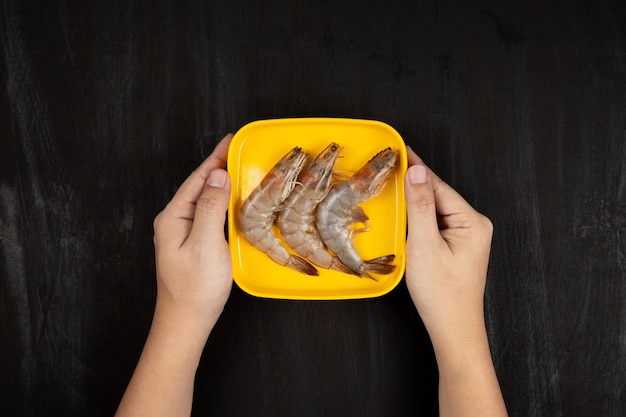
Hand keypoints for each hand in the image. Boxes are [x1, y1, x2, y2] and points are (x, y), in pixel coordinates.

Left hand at [152, 133, 233, 329]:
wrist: (187, 321)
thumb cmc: (195, 288)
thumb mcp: (205, 244)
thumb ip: (211, 208)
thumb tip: (218, 175)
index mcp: (174, 217)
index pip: (197, 179)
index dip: (215, 158)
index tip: (231, 140)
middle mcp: (176, 221)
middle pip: (200, 186)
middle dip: (219, 166)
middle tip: (241, 150)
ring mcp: (184, 232)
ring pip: (205, 199)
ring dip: (222, 182)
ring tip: (240, 168)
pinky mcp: (194, 243)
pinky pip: (210, 213)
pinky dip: (223, 201)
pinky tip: (234, 200)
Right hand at [403, 146, 506, 416]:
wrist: (452, 328)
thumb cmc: (441, 293)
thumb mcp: (426, 245)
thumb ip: (420, 207)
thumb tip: (418, 172)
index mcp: (472, 221)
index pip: (438, 187)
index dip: (417, 169)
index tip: (400, 150)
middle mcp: (473, 225)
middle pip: (437, 196)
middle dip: (414, 184)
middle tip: (390, 167)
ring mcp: (466, 236)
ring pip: (435, 210)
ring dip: (415, 201)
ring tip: (393, 186)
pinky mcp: (456, 247)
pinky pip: (435, 223)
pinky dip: (418, 218)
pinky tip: (404, 215)